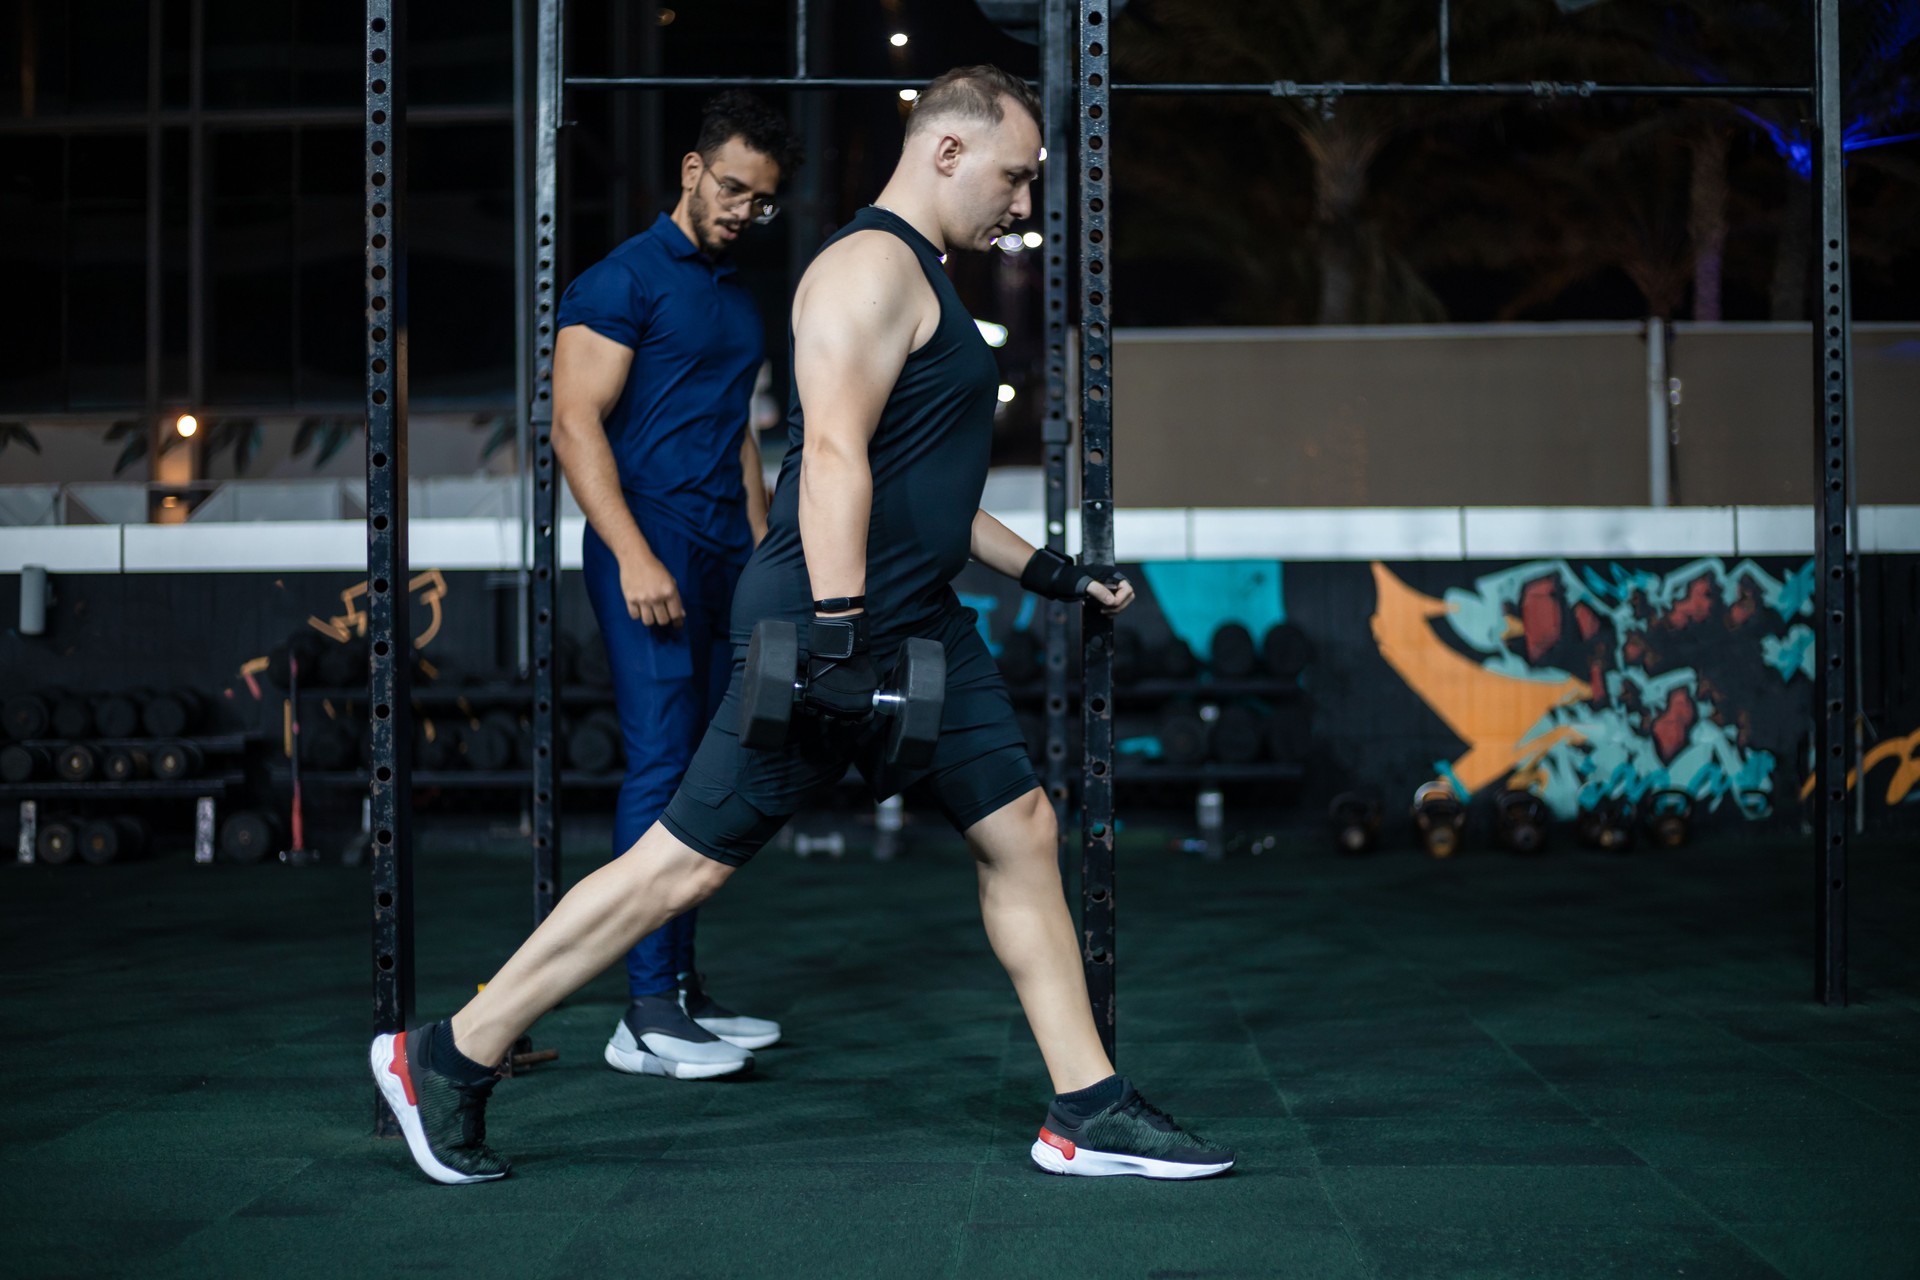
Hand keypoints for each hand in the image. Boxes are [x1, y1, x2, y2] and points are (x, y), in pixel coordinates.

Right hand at [619, 554, 683, 627]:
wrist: (635, 558)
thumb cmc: (655, 568)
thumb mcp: (670, 580)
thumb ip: (676, 598)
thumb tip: (681, 614)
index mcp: (669, 591)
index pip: (676, 615)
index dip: (678, 622)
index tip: (677, 626)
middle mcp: (656, 597)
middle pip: (662, 621)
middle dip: (664, 619)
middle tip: (662, 615)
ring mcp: (642, 599)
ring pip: (648, 621)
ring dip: (651, 619)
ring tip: (651, 612)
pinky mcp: (630, 599)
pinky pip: (635, 616)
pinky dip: (638, 614)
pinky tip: (640, 608)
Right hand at [803, 612, 874, 718]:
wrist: (840, 651)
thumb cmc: (859, 662)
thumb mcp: (875, 675)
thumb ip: (876, 688)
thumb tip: (876, 694)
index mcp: (862, 706)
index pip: (863, 719)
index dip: (861, 714)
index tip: (859, 709)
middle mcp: (845, 710)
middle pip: (844, 722)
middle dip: (844, 715)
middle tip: (843, 704)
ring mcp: (828, 706)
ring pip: (827, 718)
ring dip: (829, 712)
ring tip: (830, 702)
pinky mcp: (814, 699)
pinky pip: (812, 710)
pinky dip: (814, 706)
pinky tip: (818, 699)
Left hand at [1020, 548, 1134, 614]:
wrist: (1057, 581)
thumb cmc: (1068, 578)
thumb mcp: (1082, 584)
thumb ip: (1098, 590)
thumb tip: (1111, 600)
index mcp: (1110, 574)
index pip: (1127, 588)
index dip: (1121, 599)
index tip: (1108, 605)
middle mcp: (1111, 580)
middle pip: (1127, 595)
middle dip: (1119, 606)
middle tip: (1105, 611)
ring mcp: (1107, 587)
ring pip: (1121, 601)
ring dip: (1115, 609)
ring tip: (1102, 612)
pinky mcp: (1101, 594)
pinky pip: (1112, 603)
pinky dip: (1109, 609)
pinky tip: (1099, 611)